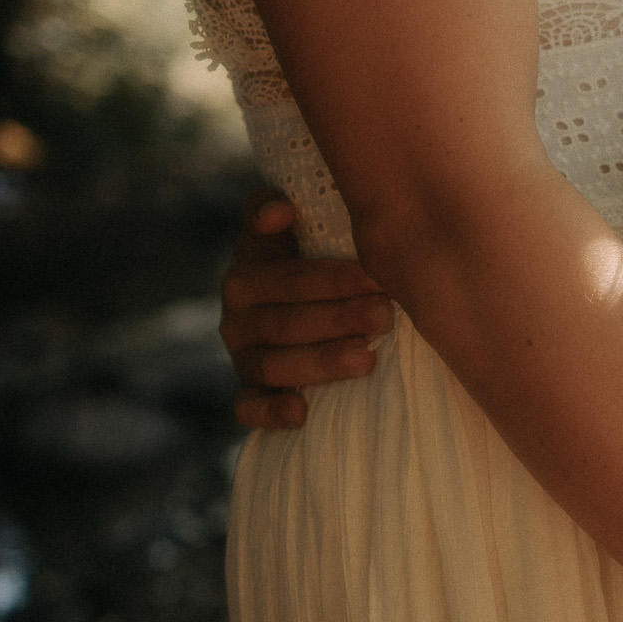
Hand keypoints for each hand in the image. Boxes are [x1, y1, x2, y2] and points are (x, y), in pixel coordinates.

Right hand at [220, 188, 392, 428]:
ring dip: (320, 362)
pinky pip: (249, 408)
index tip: (376, 277)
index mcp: (247, 277)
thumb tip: (279, 211)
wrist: (296, 314)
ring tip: (366, 358)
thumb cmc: (308, 267)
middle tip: (385, 316)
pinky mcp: (250, 394)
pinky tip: (301, 413)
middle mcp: (237, 320)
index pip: (288, 279)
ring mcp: (243, 360)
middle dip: (338, 319)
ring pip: (274, 365)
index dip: (331, 279)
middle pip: (286, 323)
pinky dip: (271, 412)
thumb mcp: (288, 232)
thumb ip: (272, 208)